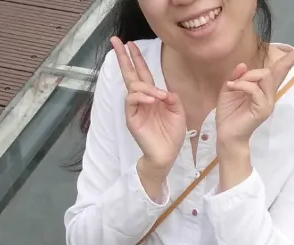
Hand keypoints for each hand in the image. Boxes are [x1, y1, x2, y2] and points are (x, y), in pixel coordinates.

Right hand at [111, 37, 185, 175]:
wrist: (166, 154)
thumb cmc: (171, 134)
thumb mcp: (178, 112)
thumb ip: (171, 98)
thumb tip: (163, 91)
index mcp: (152, 95)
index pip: (142, 73)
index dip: (137, 58)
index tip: (130, 43)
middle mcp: (141, 99)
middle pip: (130, 74)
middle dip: (123, 57)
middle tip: (115, 41)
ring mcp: (135, 108)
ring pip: (133, 87)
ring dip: (146, 88)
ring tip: (158, 97)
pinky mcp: (131, 118)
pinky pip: (132, 101)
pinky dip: (142, 97)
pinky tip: (152, 100)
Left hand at [215, 37, 293, 146]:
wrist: (226, 135)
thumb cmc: (229, 113)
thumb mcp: (229, 89)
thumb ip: (237, 76)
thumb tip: (244, 65)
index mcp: (264, 87)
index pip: (281, 68)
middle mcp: (270, 93)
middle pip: (281, 69)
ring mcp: (268, 102)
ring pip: (265, 76)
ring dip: (247, 77)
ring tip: (234, 85)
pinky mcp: (263, 109)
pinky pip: (255, 89)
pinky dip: (242, 85)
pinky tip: (232, 88)